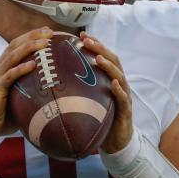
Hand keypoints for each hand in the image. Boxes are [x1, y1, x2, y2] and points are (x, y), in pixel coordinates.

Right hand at [0, 27, 50, 164]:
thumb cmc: (2, 116)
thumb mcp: (18, 99)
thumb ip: (30, 91)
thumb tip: (54, 94)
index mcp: (2, 68)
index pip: (16, 46)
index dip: (31, 36)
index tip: (47, 32)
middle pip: (15, 45)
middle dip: (32, 36)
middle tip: (49, 31)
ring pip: (13, 56)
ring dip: (29, 47)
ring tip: (44, 43)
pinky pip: (10, 76)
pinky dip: (21, 69)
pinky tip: (33, 64)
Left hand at [81, 32, 132, 153]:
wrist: (116, 142)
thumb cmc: (100, 120)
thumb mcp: (88, 102)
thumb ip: (77, 90)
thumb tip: (52, 82)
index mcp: (110, 80)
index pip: (104, 57)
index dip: (95, 44)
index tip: (81, 34)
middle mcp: (119, 84)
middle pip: (113, 61)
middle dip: (100, 48)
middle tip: (87, 40)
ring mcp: (124, 96)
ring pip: (119, 76)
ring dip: (109, 66)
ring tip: (98, 58)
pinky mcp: (126, 110)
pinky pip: (123, 98)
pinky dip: (119, 89)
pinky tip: (113, 83)